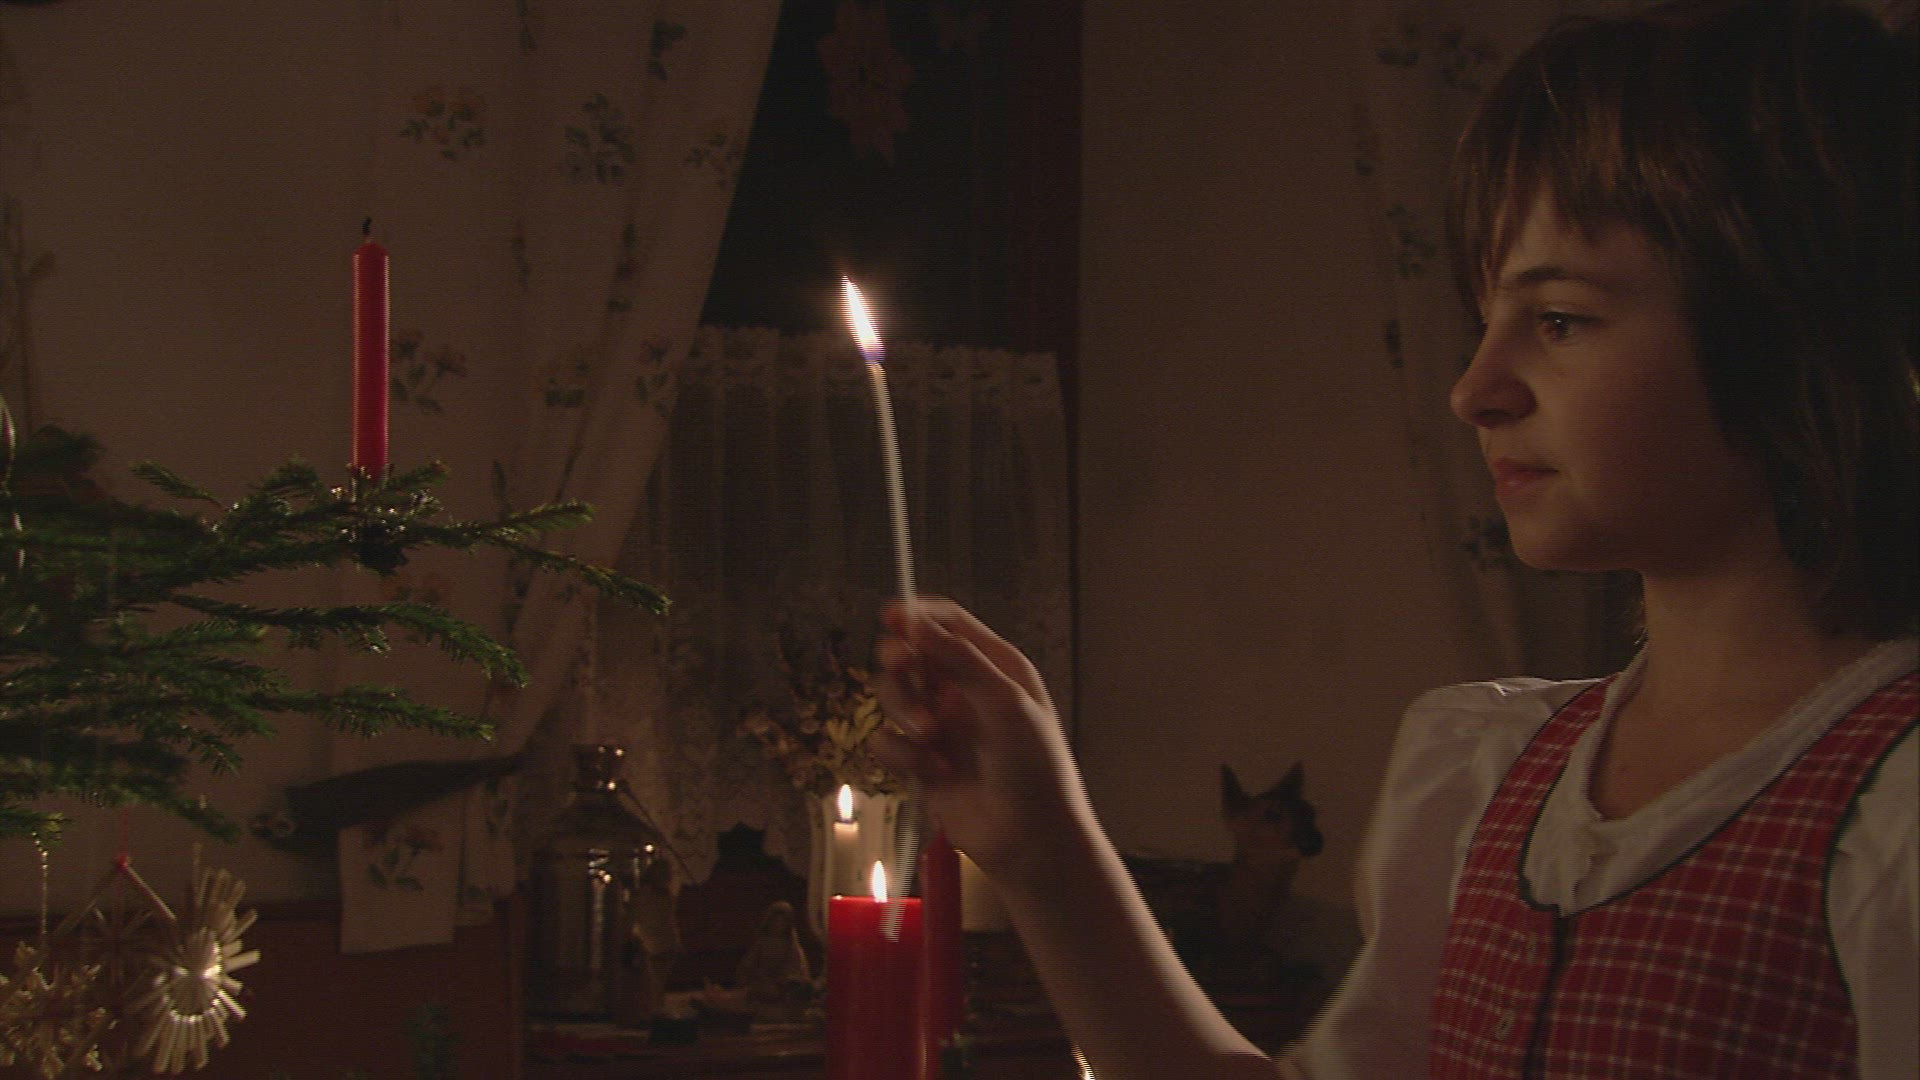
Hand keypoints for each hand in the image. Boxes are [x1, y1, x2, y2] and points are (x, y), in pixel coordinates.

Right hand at [871, 598, 1088, 883]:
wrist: (1031, 840)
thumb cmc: (1034, 767)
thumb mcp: (1004, 701)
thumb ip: (960, 658)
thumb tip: (916, 621)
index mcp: (995, 667)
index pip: (949, 623)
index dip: (918, 615)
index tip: (891, 617)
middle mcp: (965, 691)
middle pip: (911, 656)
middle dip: (901, 662)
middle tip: (900, 665)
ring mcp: (942, 727)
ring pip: (893, 698)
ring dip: (904, 712)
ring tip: (929, 737)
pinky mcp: (921, 762)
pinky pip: (888, 743)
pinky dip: (904, 755)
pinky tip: (935, 773)